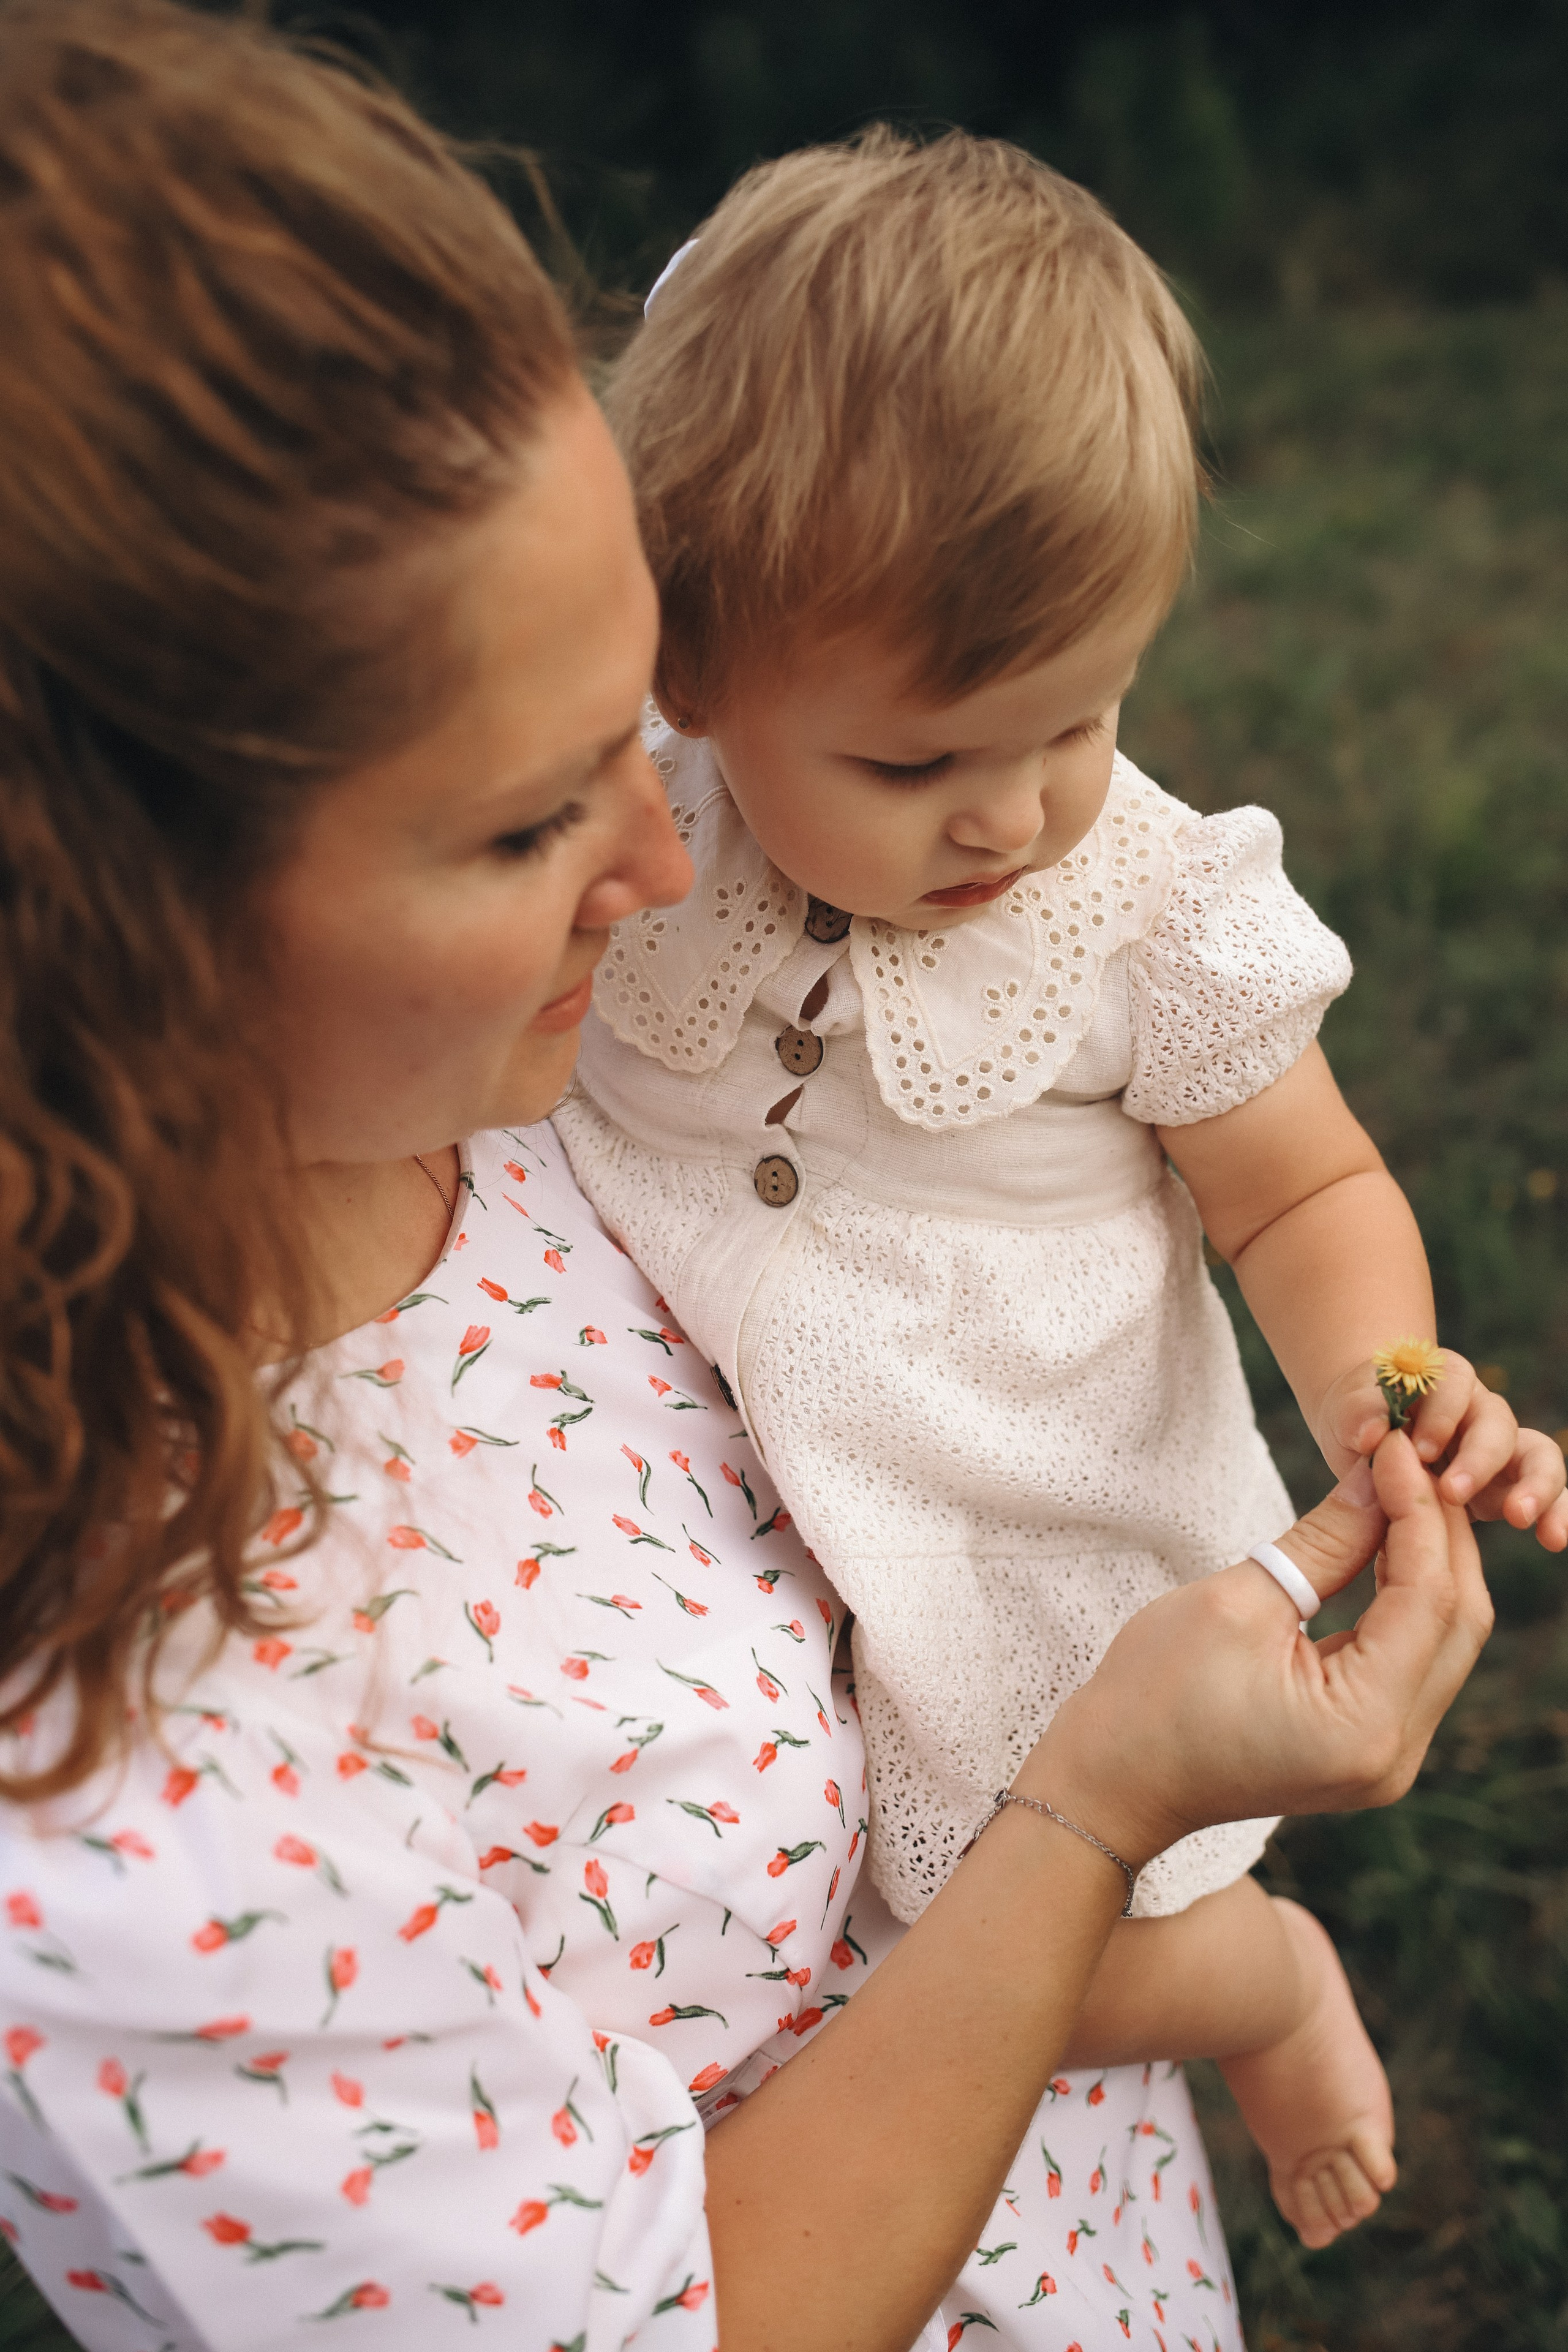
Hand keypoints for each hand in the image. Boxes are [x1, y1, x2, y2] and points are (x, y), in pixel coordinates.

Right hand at [1027, 1434, 1493, 1872]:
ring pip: (1446, 1641)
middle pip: (1458, 1623)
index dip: (1419, 1511)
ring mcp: (1388, 1760)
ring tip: (1399, 1491)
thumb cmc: (1154, 1696)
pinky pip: (1414, 1662)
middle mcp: (1395, 1754)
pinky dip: (1408, 1601)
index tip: (1396, 1446)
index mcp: (1363, 1724)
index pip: (1429, 1597)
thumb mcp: (1237, 1602)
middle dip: (1440, 1533)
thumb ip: (1324, 1542)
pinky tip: (1387, 1547)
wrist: (1115, 1782)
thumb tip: (1378, 1478)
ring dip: (1431, 1563)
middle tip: (1408, 1458)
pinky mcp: (1371, 1750)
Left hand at [1318, 1349, 1567, 1550]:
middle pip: (1498, 1422)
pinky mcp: (1513, 1484)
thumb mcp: (1348, 1413)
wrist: (1369, 1444)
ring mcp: (1503, 1447)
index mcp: (1440, 1380)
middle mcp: (1480, 1408)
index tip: (1420, 1450)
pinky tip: (1553, 1538)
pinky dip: (1557, 1512)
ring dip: (1534, 1485)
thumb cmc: (1360, 1420)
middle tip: (1452, 1493)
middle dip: (1479, 1459)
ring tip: (1518, 1517)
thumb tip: (1373, 1433)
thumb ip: (1357, 1416)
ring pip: (1538, 1455)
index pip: (1454, 1383)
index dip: (1441, 1414)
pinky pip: (1548, 1494)